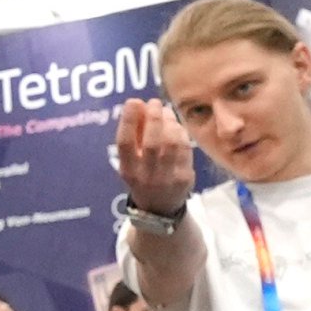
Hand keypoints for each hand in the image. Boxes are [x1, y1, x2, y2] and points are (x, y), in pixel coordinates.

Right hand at [110, 98, 194, 214]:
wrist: (160, 208)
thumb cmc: (142, 177)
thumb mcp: (129, 162)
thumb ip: (133, 137)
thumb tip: (139, 105)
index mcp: (128, 171)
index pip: (125, 143)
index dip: (128, 120)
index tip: (133, 101)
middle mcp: (147, 176)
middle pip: (152, 142)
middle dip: (153, 117)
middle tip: (154, 102)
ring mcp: (168, 178)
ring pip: (171, 144)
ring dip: (169, 122)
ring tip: (165, 111)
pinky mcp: (185, 177)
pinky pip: (185, 148)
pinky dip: (180, 132)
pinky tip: (175, 125)